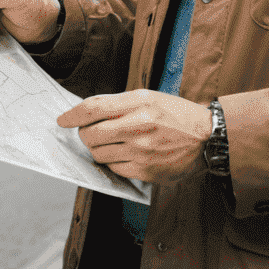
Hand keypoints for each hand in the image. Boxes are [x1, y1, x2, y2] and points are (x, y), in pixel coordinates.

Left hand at [57, 90, 213, 183]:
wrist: (206, 137)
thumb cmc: (174, 114)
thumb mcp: (147, 97)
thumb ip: (117, 104)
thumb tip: (87, 113)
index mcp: (137, 103)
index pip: (93, 108)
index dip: (72, 115)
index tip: (62, 120)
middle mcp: (138, 127)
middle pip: (90, 134)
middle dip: (84, 135)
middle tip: (90, 133)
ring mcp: (141, 152)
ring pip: (99, 154)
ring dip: (98, 149)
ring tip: (112, 143)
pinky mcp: (146, 172)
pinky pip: (114, 169)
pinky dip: (113, 162)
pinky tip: (125, 154)